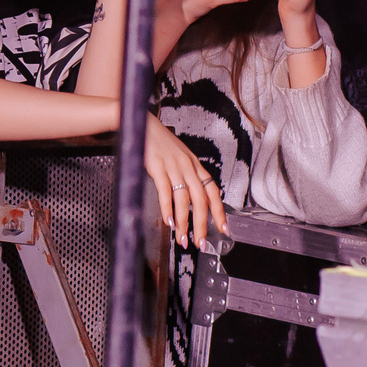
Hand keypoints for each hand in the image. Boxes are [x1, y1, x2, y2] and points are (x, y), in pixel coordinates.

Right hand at [146, 118, 224, 247]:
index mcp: (195, 166)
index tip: (223, 228)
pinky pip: (165, 191)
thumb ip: (187, 175)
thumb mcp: (179, 158)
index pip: (213, 192)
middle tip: (200, 241)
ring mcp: (173, 166)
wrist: (142, 125)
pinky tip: (168, 221)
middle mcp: (188, 167)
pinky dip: (167, 208)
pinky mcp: (158, 167)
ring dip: (183, 221)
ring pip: (184, 198)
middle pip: (200, 200)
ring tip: (182, 237)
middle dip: (202, 224)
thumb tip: (191, 198)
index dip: (219, 211)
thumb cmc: (159, 143)